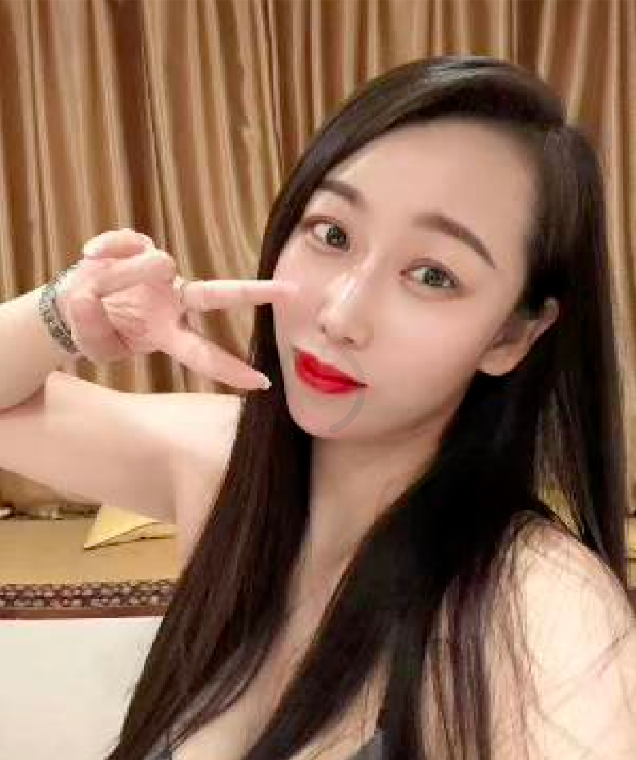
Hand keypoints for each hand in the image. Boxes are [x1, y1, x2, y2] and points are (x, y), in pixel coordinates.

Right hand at [58, 229, 297, 389]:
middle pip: (217, 295)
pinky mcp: (139, 245)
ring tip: (90, 290)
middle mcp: (172, 301)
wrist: (70, 305)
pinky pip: (126, 241)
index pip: (203, 353)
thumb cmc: (93, 330)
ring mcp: (159, 273)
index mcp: (166, 333)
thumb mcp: (92, 344)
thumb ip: (91, 329)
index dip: (230, 368)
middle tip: (291, 292)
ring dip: (119, 276)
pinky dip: (106, 249)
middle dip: (254, 293)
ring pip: (157, 263)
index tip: (263, 382)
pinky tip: (89, 255)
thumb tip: (91, 297)